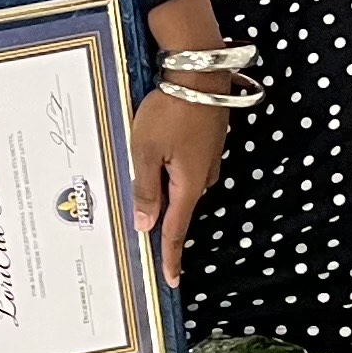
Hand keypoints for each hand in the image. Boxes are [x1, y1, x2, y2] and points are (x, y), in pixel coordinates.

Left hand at [128, 82, 223, 291]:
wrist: (200, 73)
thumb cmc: (171, 110)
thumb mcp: (146, 152)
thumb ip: (145, 190)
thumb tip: (147, 224)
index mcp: (189, 184)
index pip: (176, 229)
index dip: (170, 256)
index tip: (172, 279)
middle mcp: (204, 176)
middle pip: (178, 206)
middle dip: (161, 213)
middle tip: (142, 210)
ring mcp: (209, 158)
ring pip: (182, 184)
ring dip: (164, 184)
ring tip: (146, 167)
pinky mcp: (208, 142)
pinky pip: (187, 166)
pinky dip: (171, 167)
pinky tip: (160, 152)